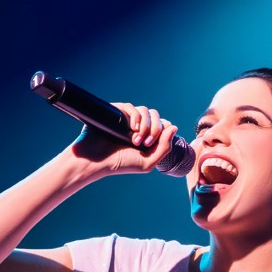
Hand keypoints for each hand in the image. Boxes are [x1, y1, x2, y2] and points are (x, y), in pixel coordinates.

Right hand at [66, 102, 180, 177]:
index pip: (163, 125)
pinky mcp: (117, 112)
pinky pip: (131, 107)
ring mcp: (127, 119)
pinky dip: (136, 116)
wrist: (97, 160)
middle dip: (154, 129)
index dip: (163, 131)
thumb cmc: (121, 164)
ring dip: (145, 125)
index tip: (152, 144)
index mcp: (147, 137)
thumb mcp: (148, 162)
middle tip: (145, 143)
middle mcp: (138, 127)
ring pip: (145, 111)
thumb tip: (174, 127)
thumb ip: (164, 147)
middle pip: (156, 116)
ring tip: (135, 140)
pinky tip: (133, 128)